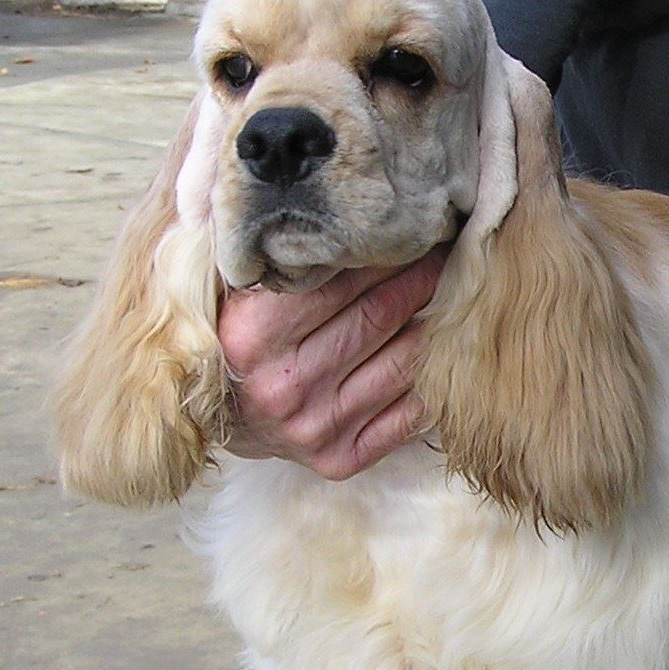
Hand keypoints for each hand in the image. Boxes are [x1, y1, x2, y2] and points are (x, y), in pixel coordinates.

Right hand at [217, 249, 446, 479]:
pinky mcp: (339, 459)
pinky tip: (447, 350)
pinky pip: (407, 415)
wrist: (213, 418)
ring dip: (436, 322)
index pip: (340, 283)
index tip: (413, 231)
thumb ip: (270, 257)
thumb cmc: (231, 339)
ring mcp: (315, 427)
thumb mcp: (230, 293)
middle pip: (379, 317)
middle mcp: (284, 386)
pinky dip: (432, 380)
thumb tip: (331, 210)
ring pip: (401, 363)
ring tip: (455, 292)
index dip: (385, 253)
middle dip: (421, 278)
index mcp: (252, 337)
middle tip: (447, 252)